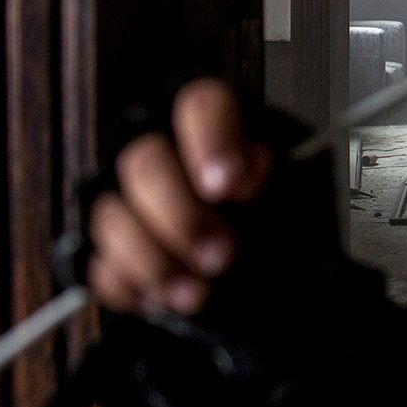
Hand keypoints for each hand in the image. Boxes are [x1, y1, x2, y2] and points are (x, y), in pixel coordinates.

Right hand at [87, 79, 271, 315]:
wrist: (287, 273)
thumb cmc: (292, 215)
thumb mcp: (305, 189)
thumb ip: (282, 176)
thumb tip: (255, 171)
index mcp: (217, 122)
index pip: (201, 105)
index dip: (211, 143)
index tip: (229, 187)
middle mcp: (164, 150)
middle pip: (145, 163)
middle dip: (182, 216)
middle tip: (222, 255)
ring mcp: (128, 199)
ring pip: (113, 218)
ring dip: (155, 263)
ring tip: (199, 294)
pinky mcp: (111, 249)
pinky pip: (101, 267)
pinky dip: (133, 288)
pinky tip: (167, 301)